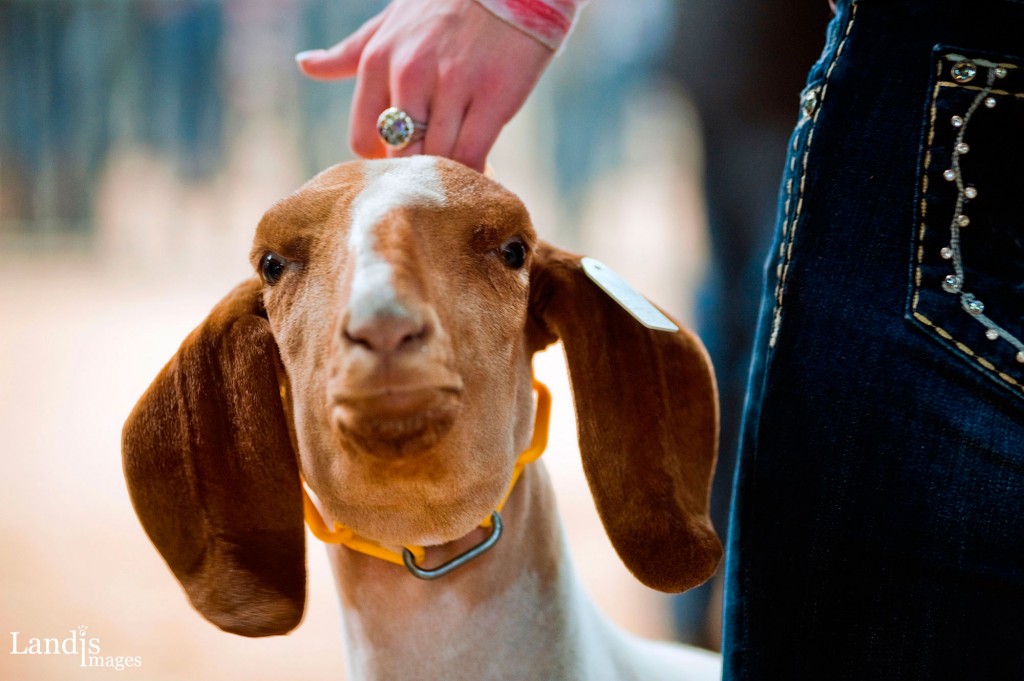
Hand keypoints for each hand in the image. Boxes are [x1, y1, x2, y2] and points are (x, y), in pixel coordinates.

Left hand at [296, 0, 554, 171]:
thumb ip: (350, 53)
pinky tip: (480, 173)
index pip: (364, 139)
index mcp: (378, 60)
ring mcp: (452, 85)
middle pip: (401, 155)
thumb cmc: (447, 5)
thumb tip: (305, 65)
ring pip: (438, 158)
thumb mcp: (391, 23)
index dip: (385, 160)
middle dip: (416, 172)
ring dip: (447, 176)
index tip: (408, 159)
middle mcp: (410, 73)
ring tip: (458, 177)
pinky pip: (473, 154)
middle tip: (433, 179)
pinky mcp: (494, 97)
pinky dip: (474, 173)